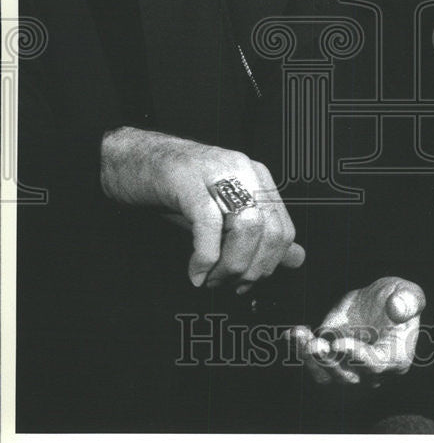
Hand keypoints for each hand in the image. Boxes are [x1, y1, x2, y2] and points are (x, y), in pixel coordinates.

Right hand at [100, 126, 303, 291]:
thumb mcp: (220, 214)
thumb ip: (259, 236)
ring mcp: (217, 171)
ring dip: (230, 265)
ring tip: (212, 278)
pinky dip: (205, 256)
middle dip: (251, 269)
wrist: (131, 158)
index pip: (283, 228)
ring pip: (246, 226)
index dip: (269, 263)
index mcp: (256, 177)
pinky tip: (196, 271)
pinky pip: (209, 222)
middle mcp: (243, 170)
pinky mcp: (188, 179)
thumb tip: (294, 259)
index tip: (248, 281)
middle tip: (230, 285)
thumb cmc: (174, 186)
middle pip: (268, 229)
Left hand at [287, 277, 425, 384]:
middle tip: (314, 343)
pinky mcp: (330, 356)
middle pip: (346, 376)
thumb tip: (398, 308)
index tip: (338, 342)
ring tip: (299, 336)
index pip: (374, 365)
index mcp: (395, 358)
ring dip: (309, 359)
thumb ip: (409, 300)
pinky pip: (313, 361)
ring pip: (325, 375)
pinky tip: (290, 334)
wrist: (380, 299)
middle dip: (327, 361)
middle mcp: (370, 371)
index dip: (355, 356)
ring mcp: (347, 366)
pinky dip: (298, 349)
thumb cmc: (399, 297)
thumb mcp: (409, 292)